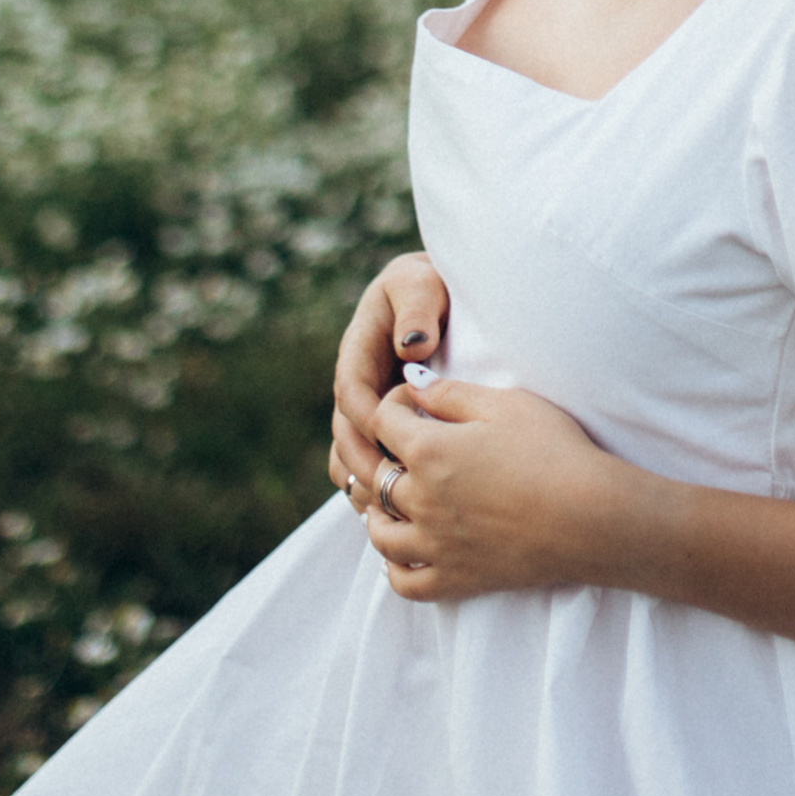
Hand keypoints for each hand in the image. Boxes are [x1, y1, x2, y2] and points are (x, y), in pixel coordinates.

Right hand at [329, 253, 449, 518]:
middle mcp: (359, 382)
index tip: (392, 442)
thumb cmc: (437, 284)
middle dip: (364, 462)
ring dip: (365, 483)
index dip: (367, 419)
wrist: (448, 292)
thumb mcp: (424, 283)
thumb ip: (417, 308)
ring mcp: (368, 407)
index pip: (351, 391)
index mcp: (360, 348)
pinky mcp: (383, 427)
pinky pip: (368, 464)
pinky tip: (400, 512)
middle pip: (346, 432)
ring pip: (350, 455)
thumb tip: (412, 347)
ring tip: (391, 512)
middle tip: (391, 490)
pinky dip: (377, 488)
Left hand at [362, 376, 629, 602]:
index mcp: (429, 451)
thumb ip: (451, 393)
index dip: (393, 403)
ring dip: (379, 515)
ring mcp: (436, 545)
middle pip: (377, 477)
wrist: (593, 517)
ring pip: (380, 535)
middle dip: (384, 456)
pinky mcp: (456, 579)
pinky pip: (404, 583)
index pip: (382, 421)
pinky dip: (396, 568)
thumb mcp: (506, 404)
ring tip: (393, 502)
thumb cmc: (556, 452)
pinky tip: (410, 549)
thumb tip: (412, 382)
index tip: (410, 401)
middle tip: (403, 448)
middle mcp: (422, 500)